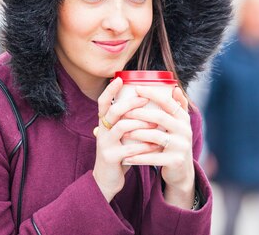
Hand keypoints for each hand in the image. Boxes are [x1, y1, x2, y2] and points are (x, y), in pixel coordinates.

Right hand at [92, 77, 157, 201]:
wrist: (106, 180)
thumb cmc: (118, 152)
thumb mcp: (120, 135)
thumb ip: (128, 120)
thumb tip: (148, 101)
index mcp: (104, 123)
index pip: (103, 102)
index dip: (110, 90)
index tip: (120, 78)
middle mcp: (102, 131)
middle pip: (114, 111)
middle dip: (131, 103)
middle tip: (146, 98)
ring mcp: (105, 144)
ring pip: (122, 127)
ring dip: (140, 123)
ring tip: (155, 122)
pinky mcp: (111, 158)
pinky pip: (129, 149)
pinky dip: (144, 145)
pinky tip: (155, 144)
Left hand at [121, 85, 195, 208]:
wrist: (182, 171)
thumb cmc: (174, 143)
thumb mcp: (179, 125)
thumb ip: (178, 107)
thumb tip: (174, 88)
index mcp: (183, 118)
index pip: (168, 102)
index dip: (152, 94)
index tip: (136, 88)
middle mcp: (185, 130)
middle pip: (160, 117)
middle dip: (140, 113)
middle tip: (124, 111)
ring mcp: (181, 146)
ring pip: (155, 136)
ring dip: (137, 133)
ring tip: (122, 132)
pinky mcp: (175, 161)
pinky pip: (153, 157)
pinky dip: (139, 156)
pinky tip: (126, 156)